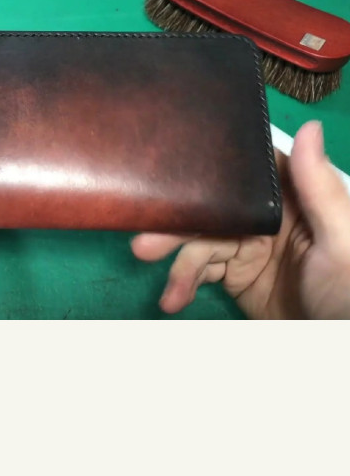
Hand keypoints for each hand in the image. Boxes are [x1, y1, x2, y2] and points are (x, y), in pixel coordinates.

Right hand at [131, 121, 349, 319]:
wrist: (338, 348)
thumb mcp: (342, 241)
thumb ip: (321, 190)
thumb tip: (308, 126)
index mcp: (295, 198)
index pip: (245, 171)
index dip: (207, 167)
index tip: (167, 171)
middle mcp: (267, 218)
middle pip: (213, 210)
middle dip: (179, 227)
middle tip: (145, 244)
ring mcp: (250, 248)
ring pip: (202, 245)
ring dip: (180, 267)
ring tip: (168, 293)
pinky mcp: (238, 277)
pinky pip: (203, 272)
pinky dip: (185, 284)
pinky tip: (173, 300)